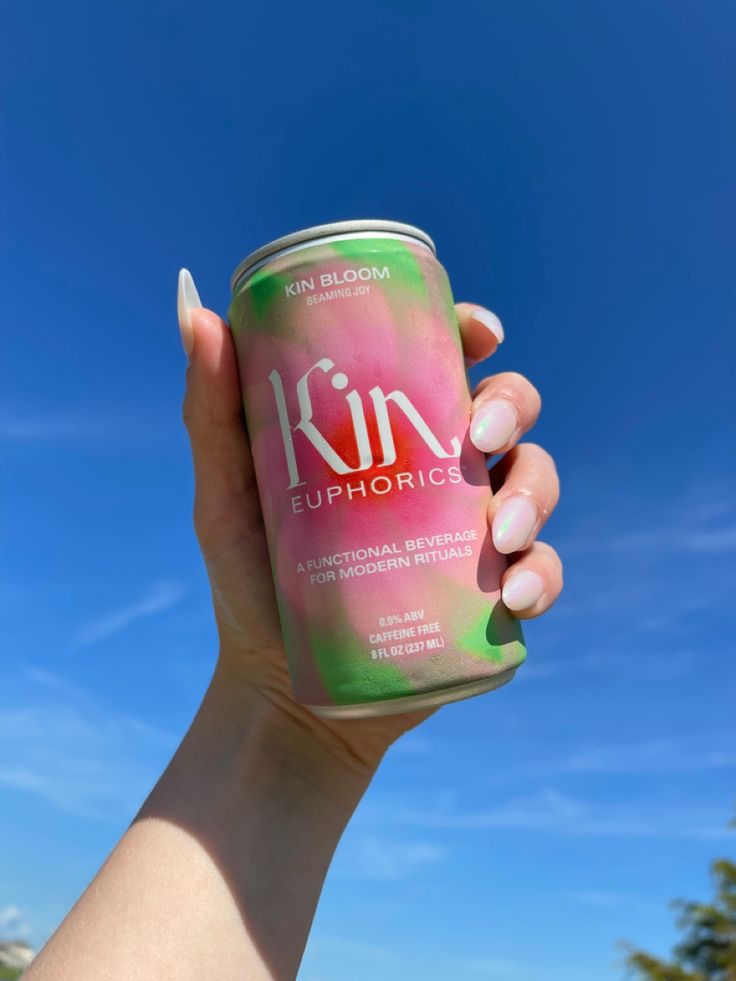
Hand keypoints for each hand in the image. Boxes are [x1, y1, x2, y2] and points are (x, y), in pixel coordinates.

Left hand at [179, 273, 561, 798]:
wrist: (281, 688)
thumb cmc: (253, 580)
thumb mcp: (229, 492)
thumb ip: (213, 411)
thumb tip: (194, 310)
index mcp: (393, 434)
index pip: (446, 363)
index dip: (475, 334)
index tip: (481, 330)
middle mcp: (441, 474)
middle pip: (507, 414)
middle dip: (513, 408)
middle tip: (479, 435)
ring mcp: (472, 533)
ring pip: (535, 483)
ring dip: (535, 496)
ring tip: (500, 534)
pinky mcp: (489, 596)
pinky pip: (542, 572)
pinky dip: (542, 577)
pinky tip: (515, 595)